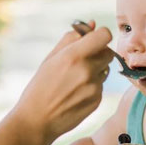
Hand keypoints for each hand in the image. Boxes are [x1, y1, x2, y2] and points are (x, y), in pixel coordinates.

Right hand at [12, 23, 112, 144]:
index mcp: (73, 56)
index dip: (101, 35)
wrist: (37, 120)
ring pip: (105, 70)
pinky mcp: (97, 100)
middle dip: (99, 53)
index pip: (104, 35)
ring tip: (74, 81)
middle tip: (83, 60)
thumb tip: (93, 23)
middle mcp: (87, 70)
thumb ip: (71, 39)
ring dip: (95, 71)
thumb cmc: (40, 86)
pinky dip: (91, 86)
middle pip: (108, 53)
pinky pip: (100, 86)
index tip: (94, 39)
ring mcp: (94, 87)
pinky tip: (75, 93)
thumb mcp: (50, 58)